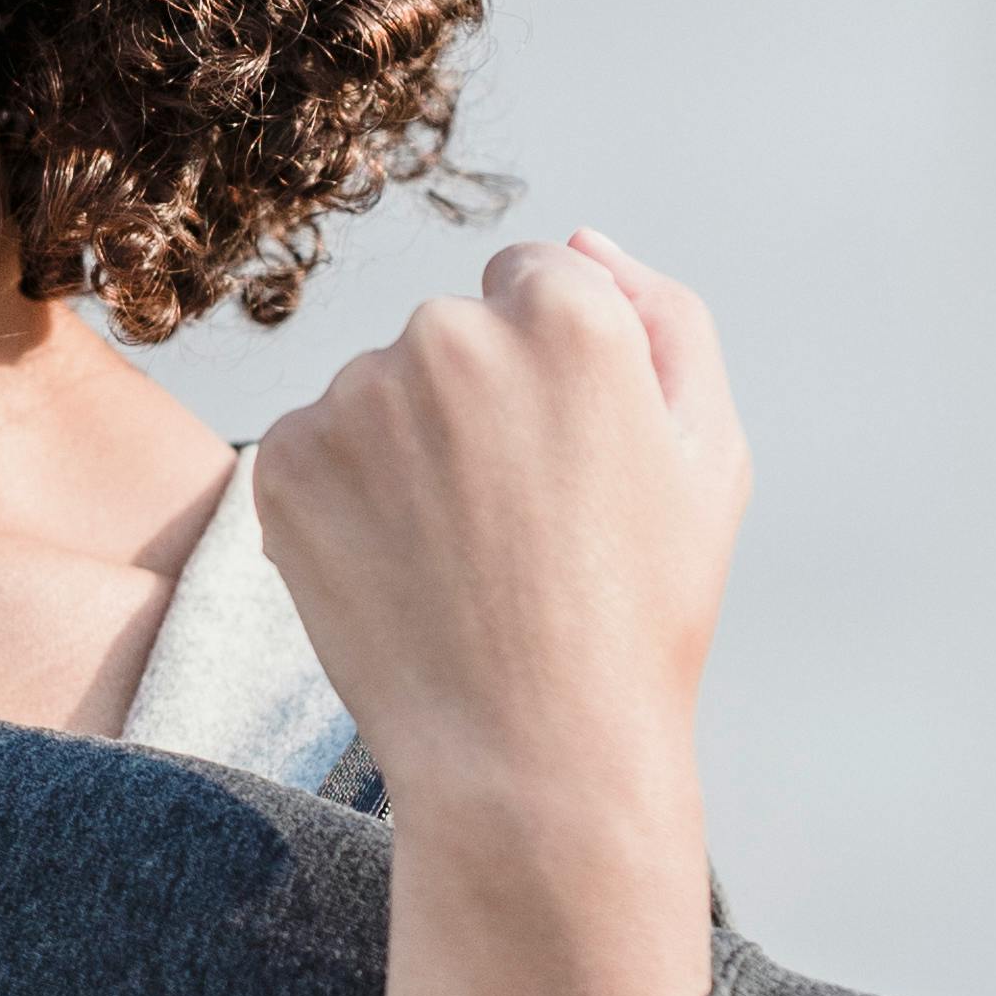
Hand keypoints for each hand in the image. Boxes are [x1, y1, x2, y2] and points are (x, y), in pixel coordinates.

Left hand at [249, 232, 747, 995]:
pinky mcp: (285, 461)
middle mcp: (451, 333)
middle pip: (455, 331)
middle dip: (479, 402)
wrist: (528, 756)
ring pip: (381, 391)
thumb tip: (581, 239)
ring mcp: (356, 397)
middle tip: (520, 525)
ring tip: (459, 559)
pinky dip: (347, 496)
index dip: (557, 374)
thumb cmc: (638, 614)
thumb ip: (665, 316)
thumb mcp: (710, 455)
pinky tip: (399, 570)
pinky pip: (318, 446)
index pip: (538, 280)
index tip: (569, 462)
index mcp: (568, 315)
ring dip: (408, 448)